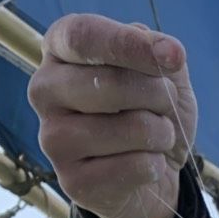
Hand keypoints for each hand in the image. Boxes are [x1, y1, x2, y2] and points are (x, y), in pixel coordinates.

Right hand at [29, 13, 196, 217]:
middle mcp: (45, 90)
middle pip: (107, 83)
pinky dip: (155, 166)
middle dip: (156, 94)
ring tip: (158, 137)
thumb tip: (165, 51)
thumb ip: (158, 53)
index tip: (174, 56)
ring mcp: (53, 138)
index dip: (129, 45)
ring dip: (161, 133)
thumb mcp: (161, 74)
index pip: (84, 36)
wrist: (151, 176)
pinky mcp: (72, 181)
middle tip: (167, 105)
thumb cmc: (149, 113)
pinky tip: (146, 165)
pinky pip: (133, 167)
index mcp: (59, 49)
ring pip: (128, 128)